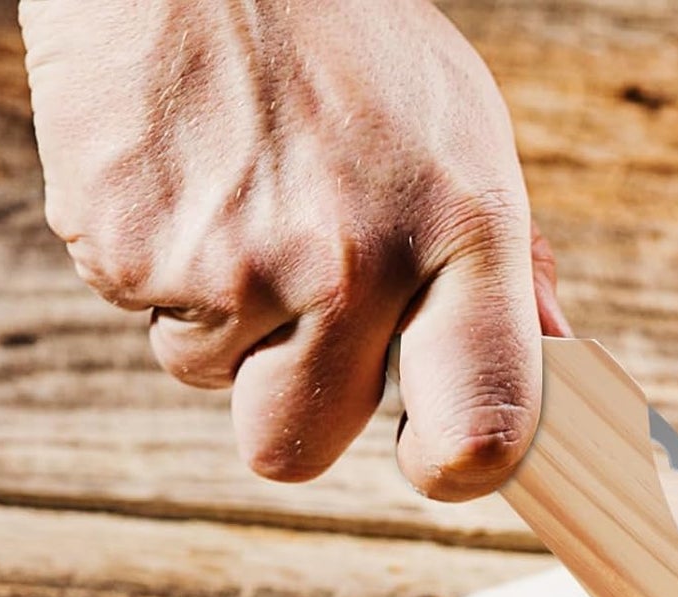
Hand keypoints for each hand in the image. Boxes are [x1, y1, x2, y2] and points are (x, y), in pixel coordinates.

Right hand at [19, 0, 571, 497]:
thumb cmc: (350, 46)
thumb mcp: (465, 140)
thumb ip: (506, 275)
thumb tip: (550, 369)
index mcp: (463, 236)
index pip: (482, 430)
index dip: (456, 468)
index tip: (437, 456)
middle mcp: (354, 262)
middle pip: (295, 450)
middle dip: (289, 402)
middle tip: (298, 310)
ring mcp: (234, 260)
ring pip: (208, 378)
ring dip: (220, 318)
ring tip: (241, 199)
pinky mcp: (127, 243)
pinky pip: (142, 312)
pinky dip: (157, 264)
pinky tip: (187, 178)